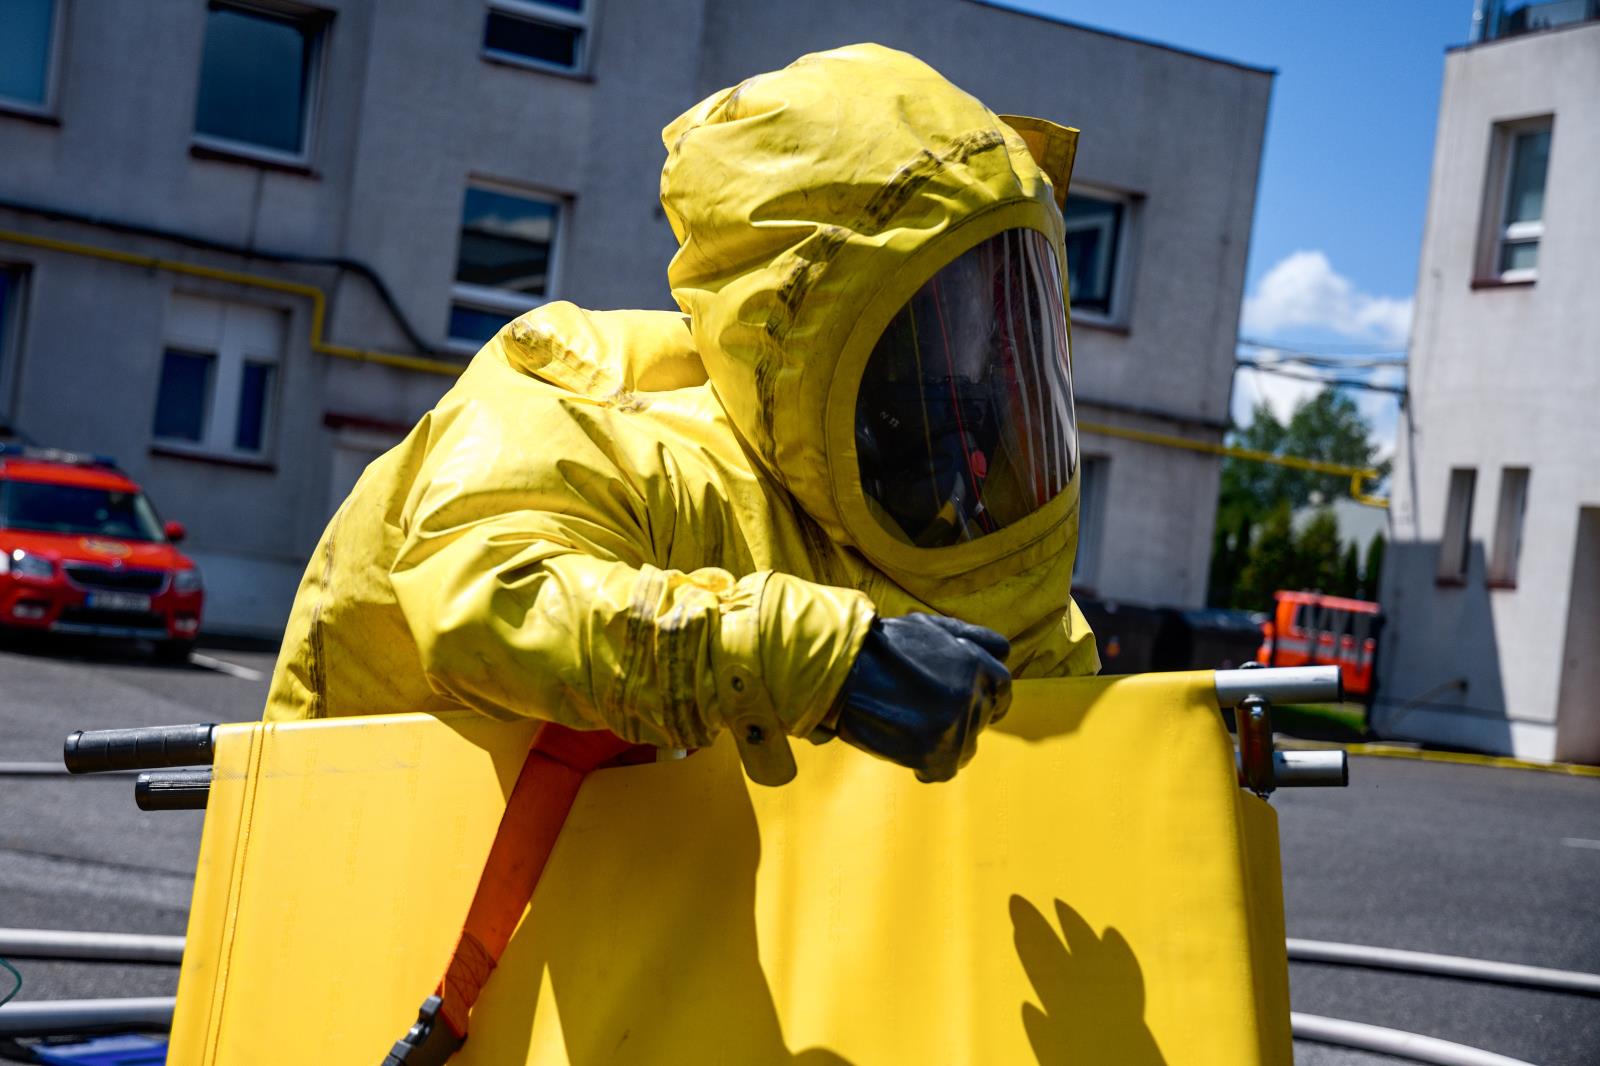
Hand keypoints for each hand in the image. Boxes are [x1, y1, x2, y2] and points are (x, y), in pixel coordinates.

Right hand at [826, 613, 1011, 781]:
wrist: (844, 671)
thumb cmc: (882, 646)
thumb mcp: (932, 626)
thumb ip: (972, 637)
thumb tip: (1001, 653)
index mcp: (977, 663)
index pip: (1003, 685)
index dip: (986, 692)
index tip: (969, 700)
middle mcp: (974, 694)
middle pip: (985, 716)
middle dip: (964, 715)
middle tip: (931, 714)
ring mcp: (957, 725)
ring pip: (967, 745)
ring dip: (946, 741)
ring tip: (913, 729)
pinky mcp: (938, 753)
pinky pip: (946, 769)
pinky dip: (928, 765)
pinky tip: (908, 750)